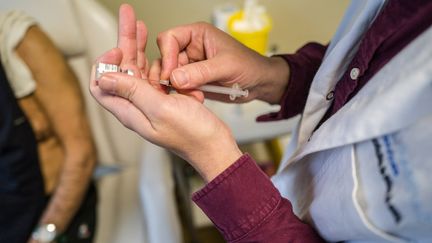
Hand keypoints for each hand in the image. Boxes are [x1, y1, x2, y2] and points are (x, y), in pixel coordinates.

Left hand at [90, 5, 242, 181]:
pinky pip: (156, 77)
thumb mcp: (160, 109)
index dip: (105, 63)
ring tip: (142, 27)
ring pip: (139, 70)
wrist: (214, 146)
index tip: (118, 48)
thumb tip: (105, 76)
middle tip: (129, 17)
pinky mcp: (166, 100)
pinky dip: (159, 63)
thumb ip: (133, 91)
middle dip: (124, 42)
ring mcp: (151, 102)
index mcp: (130, 110)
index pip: (101, 84)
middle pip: (121, 69)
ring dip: (140, 48)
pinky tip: (164, 55)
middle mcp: (137, 106)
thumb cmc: (192, 135)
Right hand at [157, 22, 289, 103]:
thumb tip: (175, 78)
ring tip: (192, 95)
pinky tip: (195, 99)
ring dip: (176, 88)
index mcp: (197, 35)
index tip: (171, 74)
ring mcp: (190, 66)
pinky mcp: (192, 81)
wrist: (260, 83)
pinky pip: (178, 88)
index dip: (167, 56)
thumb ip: (201, 72)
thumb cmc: (249, 66)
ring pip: (169, 76)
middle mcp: (190, 48)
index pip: (169, 39)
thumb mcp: (226, 66)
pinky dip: (182, 95)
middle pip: (165, 59)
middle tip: (176, 89)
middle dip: (170, 75)